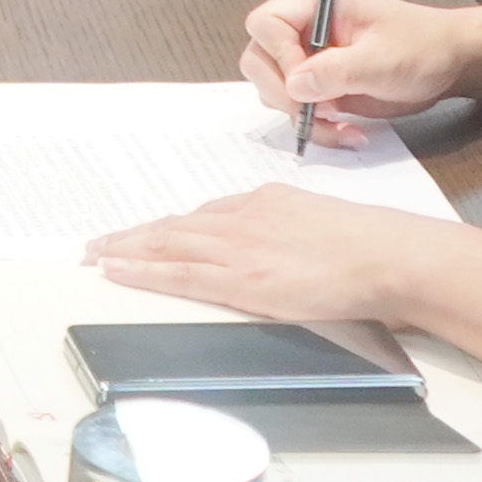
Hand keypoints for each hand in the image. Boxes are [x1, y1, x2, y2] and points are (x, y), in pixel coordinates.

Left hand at [84, 183, 481, 374]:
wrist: (386, 255)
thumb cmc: (366, 244)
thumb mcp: (315, 218)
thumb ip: (284, 225)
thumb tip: (269, 241)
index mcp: (262, 202)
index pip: (203, 216)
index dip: (168, 228)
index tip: (144, 233)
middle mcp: (242, 219)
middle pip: (175, 226)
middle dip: (133, 236)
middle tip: (97, 244)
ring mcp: (238, 248)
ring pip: (168, 245)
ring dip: (127, 250)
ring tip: (95, 257)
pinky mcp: (242, 280)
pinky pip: (179, 274)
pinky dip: (143, 271)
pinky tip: (118, 272)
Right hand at [235, 0, 481, 125]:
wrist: (448, 65)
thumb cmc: (421, 47)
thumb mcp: (382, 60)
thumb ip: (336, 70)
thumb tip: (295, 86)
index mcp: (315, 3)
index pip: (266, 23)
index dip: (279, 55)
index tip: (305, 82)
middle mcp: (303, 27)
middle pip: (258, 58)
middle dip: (281, 92)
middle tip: (314, 113)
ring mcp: (307, 57)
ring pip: (272, 88)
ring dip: (298, 114)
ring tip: (337, 126)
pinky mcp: (317, 85)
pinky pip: (295, 108)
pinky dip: (313, 126)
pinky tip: (344, 131)